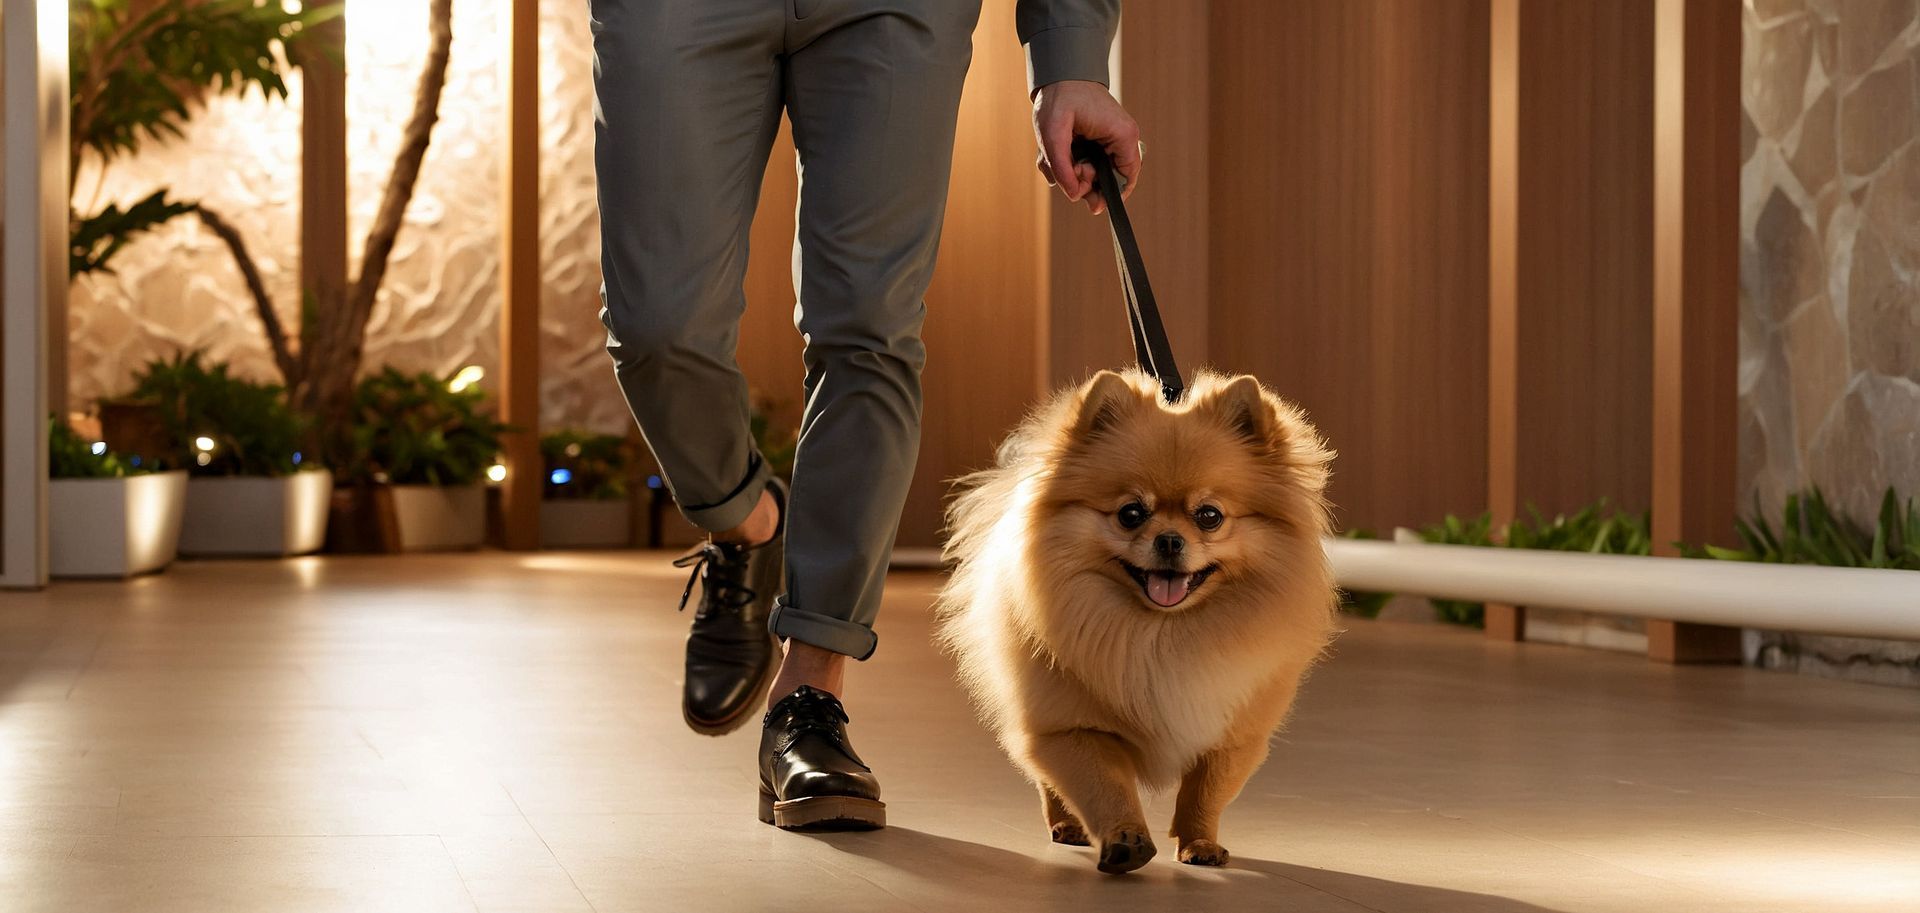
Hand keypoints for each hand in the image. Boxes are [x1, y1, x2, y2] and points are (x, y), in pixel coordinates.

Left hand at [1032, 80, 1140, 214]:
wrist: (1060, 73)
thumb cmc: (1059, 97)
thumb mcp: (1052, 134)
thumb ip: (1062, 167)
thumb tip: (1074, 196)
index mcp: (1123, 136)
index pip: (1126, 179)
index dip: (1108, 196)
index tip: (1087, 201)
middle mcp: (1123, 139)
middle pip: (1107, 179)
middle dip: (1080, 181)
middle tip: (1062, 170)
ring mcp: (1113, 139)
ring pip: (1093, 173)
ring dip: (1069, 172)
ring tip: (1051, 157)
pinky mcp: (1101, 139)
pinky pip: (1087, 162)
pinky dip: (1068, 163)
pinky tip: (1053, 153)